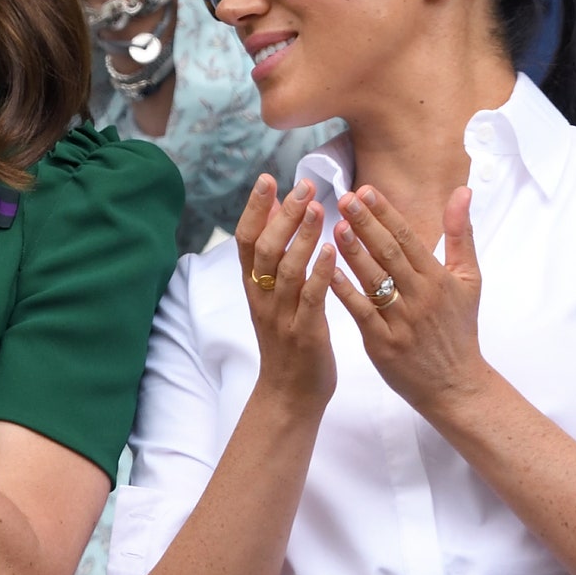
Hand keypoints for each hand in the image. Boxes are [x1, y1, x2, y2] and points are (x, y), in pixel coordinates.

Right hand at [236, 175, 337, 410]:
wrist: (289, 396)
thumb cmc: (288, 343)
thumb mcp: (273, 300)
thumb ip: (274, 262)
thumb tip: (278, 217)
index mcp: (254, 288)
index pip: (246, 240)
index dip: (255, 209)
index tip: (267, 179)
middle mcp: (263, 298)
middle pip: (264, 249)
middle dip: (282, 215)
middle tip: (301, 186)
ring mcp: (282, 317)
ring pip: (286, 270)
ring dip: (301, 236)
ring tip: (317, 208)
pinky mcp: (305, 334)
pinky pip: (311, 298)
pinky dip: (319, 272)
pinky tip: (329, 250)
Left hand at [330, 184, 487, 419]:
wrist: (456, 385)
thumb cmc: (459, 329)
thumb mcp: (469, 280)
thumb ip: (461, 234)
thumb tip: (462, 191)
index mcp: (438, 278)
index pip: (408, 238)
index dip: (385, 213)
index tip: (366, 190)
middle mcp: (420, 296)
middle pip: (389, 253)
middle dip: (365, 223)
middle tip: (344, 198)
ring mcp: (401, 321)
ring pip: (373, 280)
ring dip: (352, 252)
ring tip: (334, 226)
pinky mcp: (384, 343)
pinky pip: (361, 312)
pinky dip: (344, 290)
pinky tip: (327, 271)